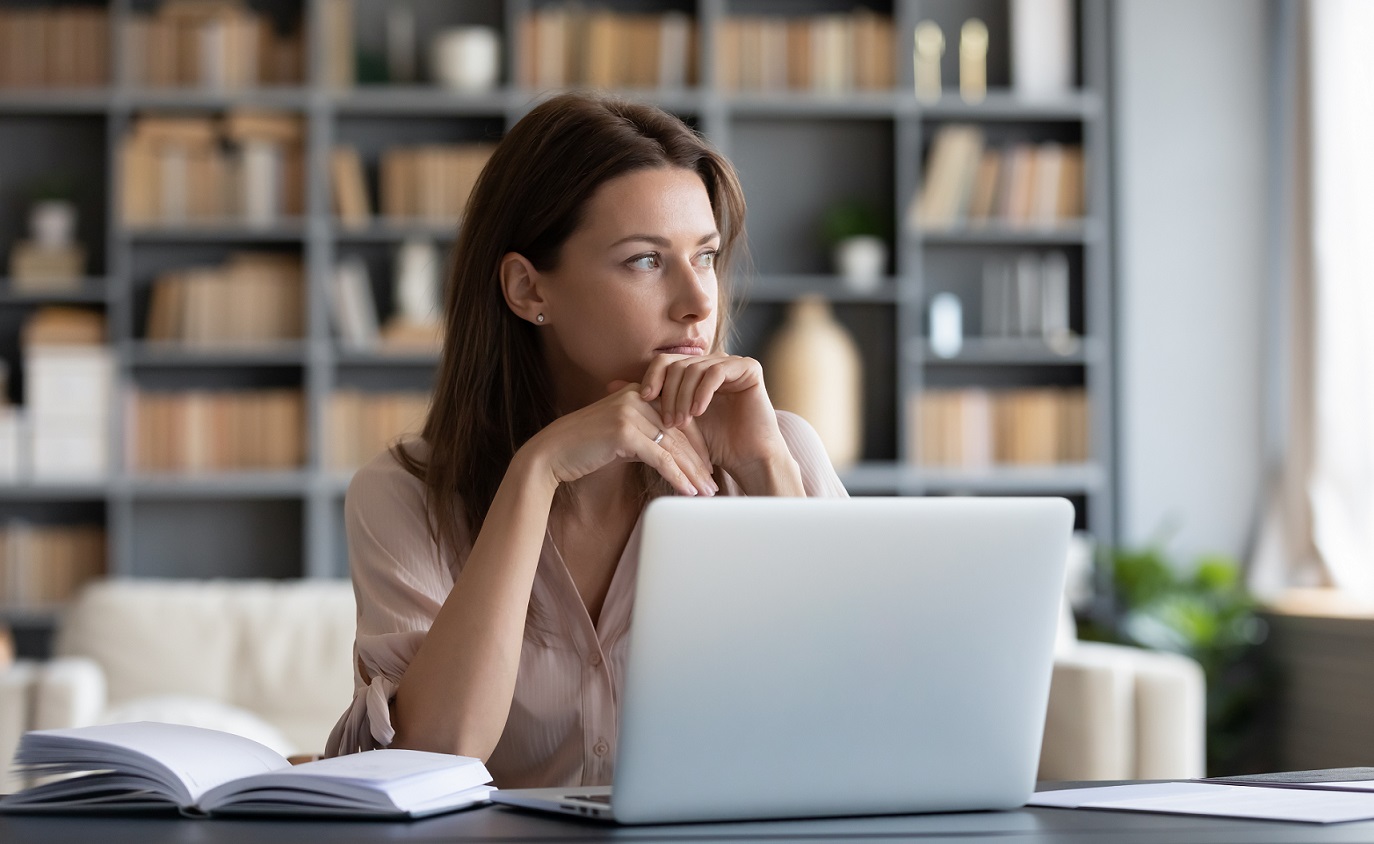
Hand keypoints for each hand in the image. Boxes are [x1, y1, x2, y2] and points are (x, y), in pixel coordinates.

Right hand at [522, 384, 717, 496]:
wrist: (551, 454)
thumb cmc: (584, 448)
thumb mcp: (620, 436)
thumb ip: (645, 436)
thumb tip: (671, 454)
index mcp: (638, 393)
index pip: (678, 419)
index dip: (697, 445)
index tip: (708, 467)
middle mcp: (636, 398)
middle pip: (680, 433)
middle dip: (699, 462)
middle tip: (713, 484)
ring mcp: (630, 413)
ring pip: (673, 446)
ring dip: (693, 473)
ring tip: (706, 492)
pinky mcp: (624, 432)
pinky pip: (660, 458)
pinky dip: (677, 477)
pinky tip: (688, 492)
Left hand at [636, 353, 791, 478]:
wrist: (747, 459)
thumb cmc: (711, 445)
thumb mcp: (672, 422)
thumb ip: (647, 402)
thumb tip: (609, 385)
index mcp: (695, 371)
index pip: (665, 362)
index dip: (652, 378)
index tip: (643, 400)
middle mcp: (713, 362)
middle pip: (678, 364)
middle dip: (668, 393)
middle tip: (667, 421)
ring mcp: (732, 363)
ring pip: (694, 368)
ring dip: (683, 396)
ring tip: (681, 422)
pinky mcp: (749, 368)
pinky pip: (717, 372)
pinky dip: (703, 392)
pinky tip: (698, 412)